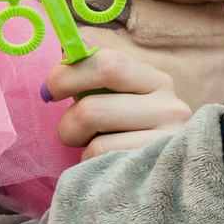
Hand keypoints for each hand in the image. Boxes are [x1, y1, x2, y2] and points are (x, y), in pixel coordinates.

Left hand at [45, 49, 190, 157]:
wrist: (168, 174)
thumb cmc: (131, 131)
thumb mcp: (120, 97)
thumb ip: (94, 73)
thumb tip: (64, 49)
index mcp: (156, 81)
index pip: (108, 64)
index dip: (68, 76)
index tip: (52, 92)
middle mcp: (171, 107)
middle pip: (92, 109)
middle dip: (68, 123)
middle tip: (71, 131)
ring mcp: (167, 142)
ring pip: (96, 143)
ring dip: (83, 150)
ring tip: (96, 150)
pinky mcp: (158, 171)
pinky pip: (105, 166)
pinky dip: (93, 167)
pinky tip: (107, 167)